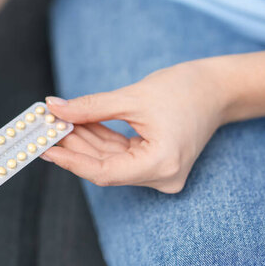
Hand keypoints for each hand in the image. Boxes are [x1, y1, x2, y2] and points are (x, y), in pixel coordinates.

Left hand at [42, 61, 226, 193]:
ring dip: (85, 141)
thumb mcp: (132, 97)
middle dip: (75, 145)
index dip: (71, 161)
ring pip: (111, 160)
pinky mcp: (157, 163)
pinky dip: (101, 139)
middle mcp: (162, 176)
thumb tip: (54, 108)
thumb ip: (90, 107)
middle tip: (46, 129)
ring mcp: (160, 172)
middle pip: (105, 166)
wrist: (218, 88)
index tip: (45, 149)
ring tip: (59, 122)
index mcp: (161, 164)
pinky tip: (79, 123)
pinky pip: (121, 154)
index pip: (105, 173)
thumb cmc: (184, 89)